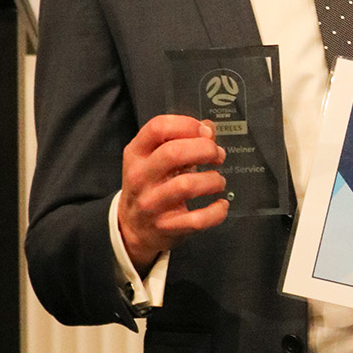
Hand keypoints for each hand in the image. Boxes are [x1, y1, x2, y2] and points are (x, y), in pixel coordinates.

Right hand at [118, 115, 227, 273]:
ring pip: (186, 185)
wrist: (132, 227)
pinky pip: (197, 219)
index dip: (187, 124)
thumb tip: (209, 127)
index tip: (204, 132)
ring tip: (218, 181)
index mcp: (136, 154)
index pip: (158, 127)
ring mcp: (152, 204)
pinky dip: (216, 211)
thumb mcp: (154, 159)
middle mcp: (140, 177)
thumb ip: (181, 140)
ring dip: (212, 180)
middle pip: (174, 153)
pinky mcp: (166, 227)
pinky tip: (220, 205)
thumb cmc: (149, 186)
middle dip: (205, 150)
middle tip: (217, 155)